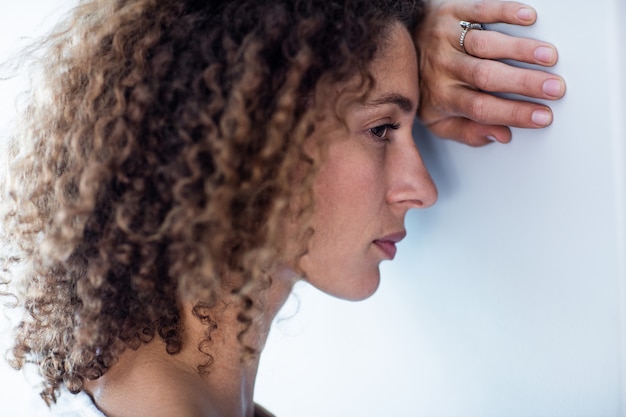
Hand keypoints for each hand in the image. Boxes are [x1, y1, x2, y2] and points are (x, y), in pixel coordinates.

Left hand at [415, 0, 565, 145]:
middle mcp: (443, 67)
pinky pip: (479, 10)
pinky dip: (504, 12)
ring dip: (519, 50)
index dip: (512, 114)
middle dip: (523, 84)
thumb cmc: (424, 85)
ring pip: (485, 44)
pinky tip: (527, 18)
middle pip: (486, 77)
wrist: (399, 46)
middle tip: (554, 88)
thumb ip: (467, 132)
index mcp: (441, 96)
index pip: (480, 109)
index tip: (543, 117)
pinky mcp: (451, 11)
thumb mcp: (437, 120)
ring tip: (548, 57)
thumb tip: (501, 136)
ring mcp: (446, 38)